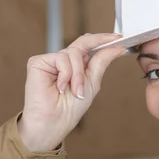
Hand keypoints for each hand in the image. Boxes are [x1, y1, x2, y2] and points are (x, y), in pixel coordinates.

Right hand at [18, 33, 127, 151]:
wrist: (55, 121)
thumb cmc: (71, 108)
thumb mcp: (92, 82)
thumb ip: (101, 62)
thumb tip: (117, 47)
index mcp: (77, 66)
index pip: (89, 46)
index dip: (103, 39)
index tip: (119, 37)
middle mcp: (64, 61)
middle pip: (82, 43)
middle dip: (98, 46)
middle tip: (114, 42)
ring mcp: (51, 61)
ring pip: (74, 53)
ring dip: (78, 74)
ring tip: (76, 91)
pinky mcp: (38, 62)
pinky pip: (60, 58)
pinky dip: (66, 74)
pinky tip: (60, 88)